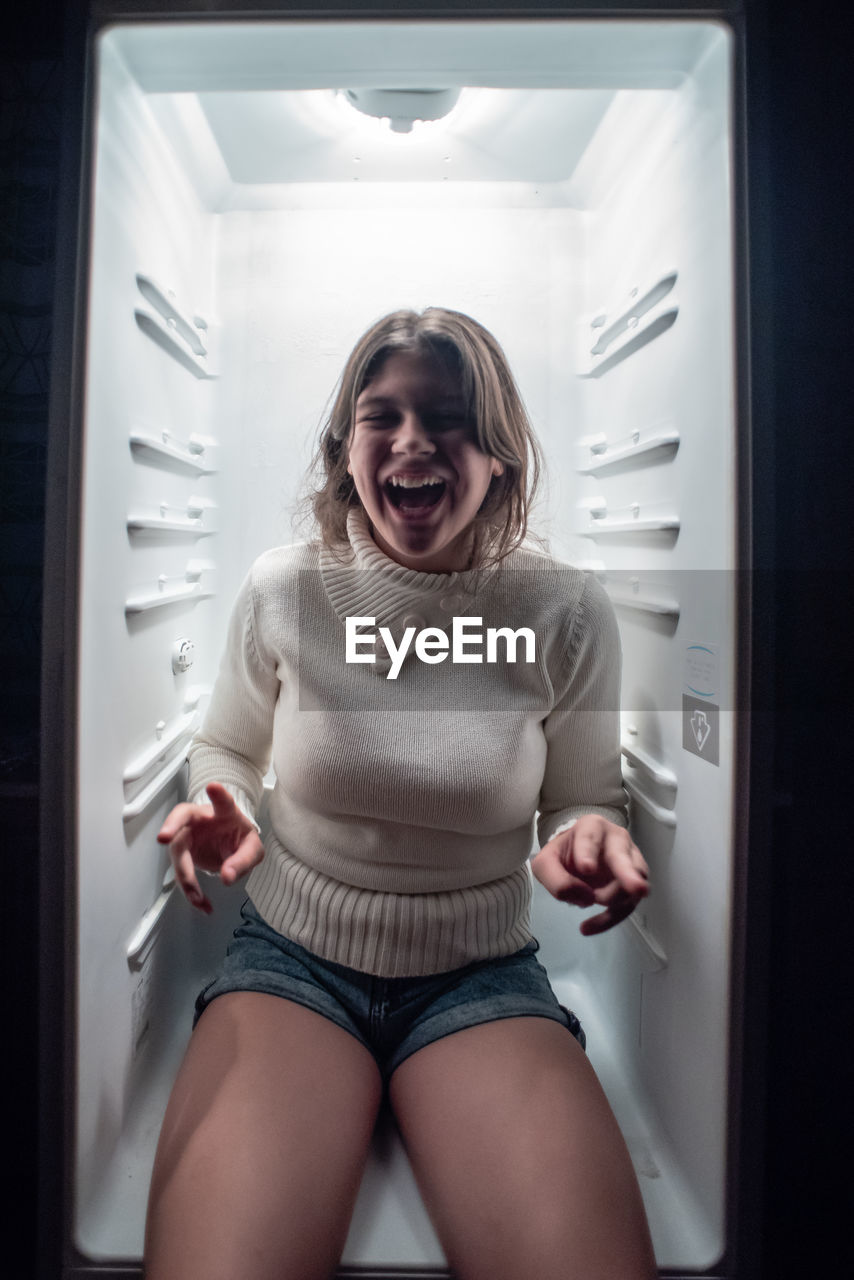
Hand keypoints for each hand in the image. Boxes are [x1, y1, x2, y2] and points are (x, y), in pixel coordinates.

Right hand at [157, 782, 264, 913]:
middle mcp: (200, 819)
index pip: (222, 801)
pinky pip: (181, 872)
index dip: (218, 794)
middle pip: (181, 817)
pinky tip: (201, 904)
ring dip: (185, 876)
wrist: (227, 844)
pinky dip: (190, 891)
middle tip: (163, 837)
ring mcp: (187, 834)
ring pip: (178, 852)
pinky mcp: (182, 853)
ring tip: (198, 897)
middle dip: (171, 825)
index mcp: (224, 812)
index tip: (212, 786)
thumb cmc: (238, 838)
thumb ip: (244, 860)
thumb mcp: (251, 848)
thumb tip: (227, 877)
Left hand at [531, 815, 648, 935]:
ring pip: (631, 884)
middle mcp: (616, 840)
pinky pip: (627, 905)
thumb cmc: (565, 855)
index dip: (588, 852)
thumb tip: (584, 897)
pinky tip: (590, 927)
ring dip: (613, 900)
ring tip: (591, 902)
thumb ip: (555, 877)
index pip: (590, 837)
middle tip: (636, 889)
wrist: (578, 858)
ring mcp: (630, 861)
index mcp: (592, 827)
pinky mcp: (633, 884)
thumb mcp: (547, 862)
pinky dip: (610, 919)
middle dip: (628, 874)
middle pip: (623, 858)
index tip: (586, 869)